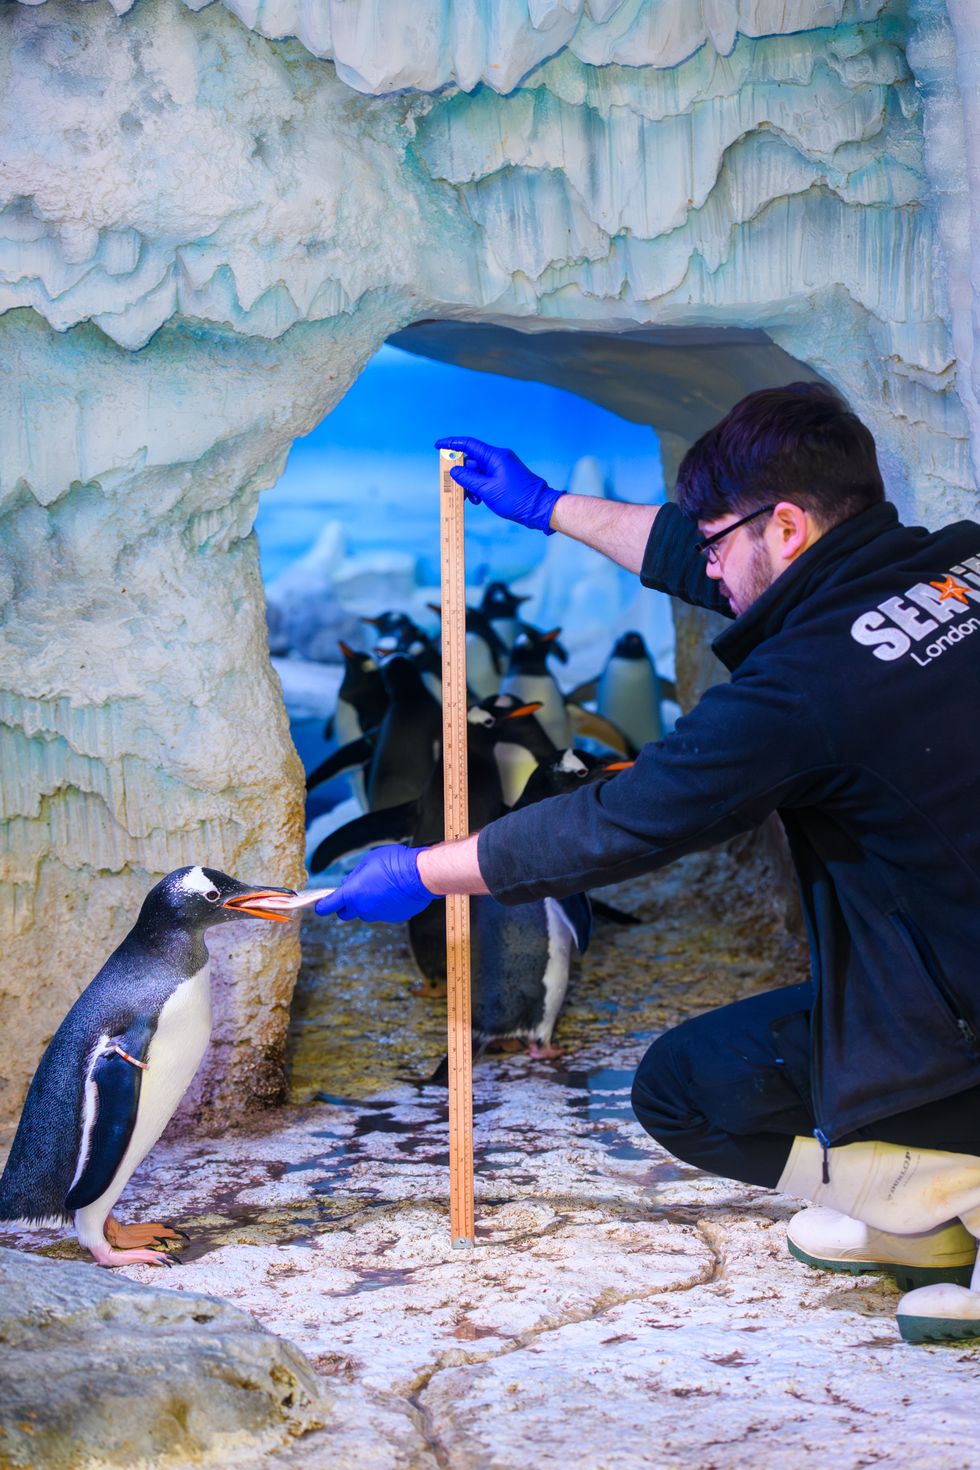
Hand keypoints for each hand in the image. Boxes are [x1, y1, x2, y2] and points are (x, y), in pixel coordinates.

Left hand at [314, 845, 433, 921]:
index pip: (329, 906)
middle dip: (345, 905)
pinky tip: (393, 893)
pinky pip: (382, 913)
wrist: (421, 875)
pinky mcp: (393, 918)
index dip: (322, 906)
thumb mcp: (369, 861)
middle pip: (346, 913)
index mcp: (353, 893)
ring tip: (379, 888)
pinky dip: (383, 906)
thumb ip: (355, 875)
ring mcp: (378, 915)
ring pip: (365, 913)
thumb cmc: (395, 863)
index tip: (320, 907)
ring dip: (366, 904)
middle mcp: (363, 908)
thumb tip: (348, 883)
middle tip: (353, 893)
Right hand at [435, 437, 563, 533]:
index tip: (437, 446)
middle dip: (461, 474)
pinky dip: (479, 487)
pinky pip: (486, 478)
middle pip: (471, 460)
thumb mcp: (487, 490)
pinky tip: (479, 500)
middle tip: (454, 487)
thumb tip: (454, 470)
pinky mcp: (505, 477)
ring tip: (471, 499)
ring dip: (470, 484)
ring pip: (477, 472)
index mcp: (495, 456)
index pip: (468, 444)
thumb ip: (468, 479)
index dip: (451, 444)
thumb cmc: (516, 498)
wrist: (539, 509)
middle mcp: (498, 458)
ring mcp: (502, 468)